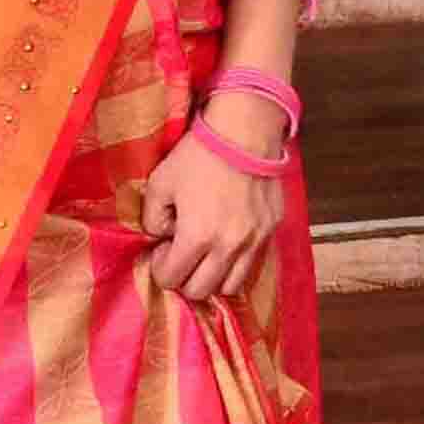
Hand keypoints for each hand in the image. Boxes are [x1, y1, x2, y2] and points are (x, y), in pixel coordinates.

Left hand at [144, 119, 287, 302]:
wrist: (244, 132)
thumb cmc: (198, 156)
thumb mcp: (159, 183)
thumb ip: (152, 219)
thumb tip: (162, 237)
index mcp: (197, 236)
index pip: (171, 279)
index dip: (161, 267)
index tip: (163, 249)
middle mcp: (228, 247)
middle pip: (200, 291)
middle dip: (184, 278)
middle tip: (182, 254)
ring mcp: (254, 241)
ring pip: (230, 286)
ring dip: (213, 277)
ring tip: (206, 255)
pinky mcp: (271, 230)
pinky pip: (252, 264)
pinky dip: (235, 263)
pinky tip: (227, 243)